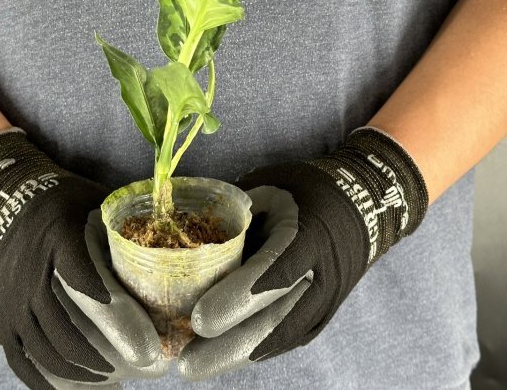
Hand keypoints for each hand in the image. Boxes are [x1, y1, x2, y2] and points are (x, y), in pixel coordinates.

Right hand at [0, 128, 167, 388]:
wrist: (1, 203)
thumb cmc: (59, 201)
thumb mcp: (91, 198)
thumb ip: (122, 221)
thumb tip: (168, 238)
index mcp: (56, 238)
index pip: (80, 276)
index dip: (110, 307)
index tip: (142, 333)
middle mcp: (29, 275)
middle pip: (64, 328)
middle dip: (103, 354)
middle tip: (142, 362)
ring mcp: (10, 303)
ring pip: (46, 352)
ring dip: (82, 371)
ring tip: (113, 376)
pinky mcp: (0, 320)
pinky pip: (22, 362)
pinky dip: (50, 381)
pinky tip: (79, 384)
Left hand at [177, 126, 427, 380]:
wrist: (363, 206)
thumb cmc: (307, 190)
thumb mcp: (272, 185)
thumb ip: (237, 212)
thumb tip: (196, 236)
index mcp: (308, 235)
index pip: (275, 273)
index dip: (238, 299)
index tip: (199, 320)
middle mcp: (321, 275)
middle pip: (277, 320)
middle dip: (229, 346)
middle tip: (186, 364)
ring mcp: (325, 299)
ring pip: (280, 337)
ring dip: (237, 355)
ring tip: (196, 365)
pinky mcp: (323, 312)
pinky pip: (288, 337)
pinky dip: (255, 349)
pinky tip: (225, 357)